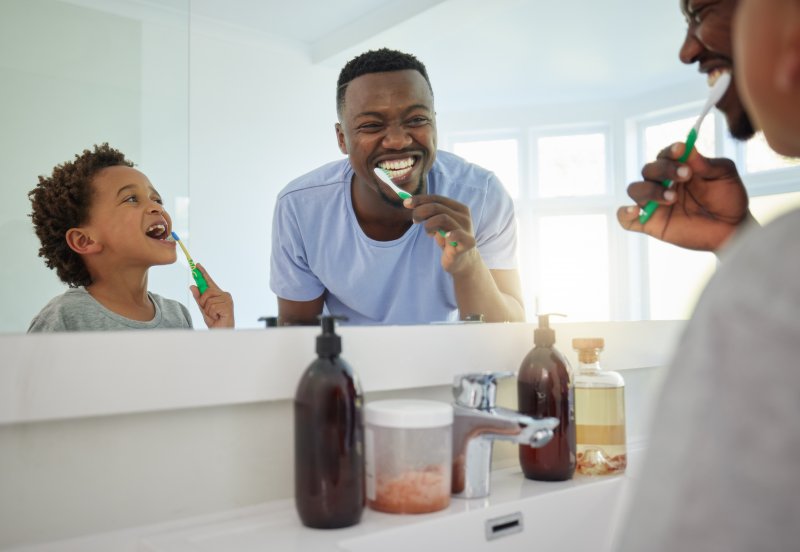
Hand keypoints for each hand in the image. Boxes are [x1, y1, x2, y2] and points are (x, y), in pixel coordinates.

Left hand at [190, 263, 234, 327]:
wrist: (221, 332)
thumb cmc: (215, 320)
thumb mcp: (203, 309)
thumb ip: (198, 298)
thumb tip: (192, 286)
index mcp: (219, 294)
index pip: (209, 282)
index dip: (203, 273)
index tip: (197, 265)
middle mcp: (224, 295)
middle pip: (207, 291)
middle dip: (203, 301)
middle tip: (208, 311)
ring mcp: (227, 299)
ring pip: (208, 300)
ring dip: (207, 310)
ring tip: (214, 315)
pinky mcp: (227, 305)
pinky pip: (212, 306)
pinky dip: (212, 314)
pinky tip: (218, 316)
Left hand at [404, 195, 478, 273]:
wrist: (460, 260)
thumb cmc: (447, 239)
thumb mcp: (437, 223)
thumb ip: (427, 212)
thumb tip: (407, 201)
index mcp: (458, 208)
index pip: (437, 198)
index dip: (420, 199)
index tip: (406, 204)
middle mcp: (464, 216)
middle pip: (437, 207)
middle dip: (420, 212)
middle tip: (415, 221)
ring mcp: (466, 229)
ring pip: (442, 218)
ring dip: (429, 225)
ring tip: (429, 233)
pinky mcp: (467, 242)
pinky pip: (457, 234)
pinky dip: (450, 234)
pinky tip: (446, 237)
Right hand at [617, 142, 750, 251]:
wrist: (732, 229)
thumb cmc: (728, 198)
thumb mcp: (724, 175)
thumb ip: (706, 163)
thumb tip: (688, 149)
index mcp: (678, 168)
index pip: (665, 154)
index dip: (670, 151)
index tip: (681, 150)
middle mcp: (662, 183)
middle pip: (648, 170)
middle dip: (663, 170)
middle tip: (685, 175)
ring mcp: (655, 204)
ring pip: (635, 190)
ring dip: (650, 190)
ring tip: (671, 198)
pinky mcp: (651, 224)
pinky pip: (626, 219)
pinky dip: (624, 214)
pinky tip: (635, 212)